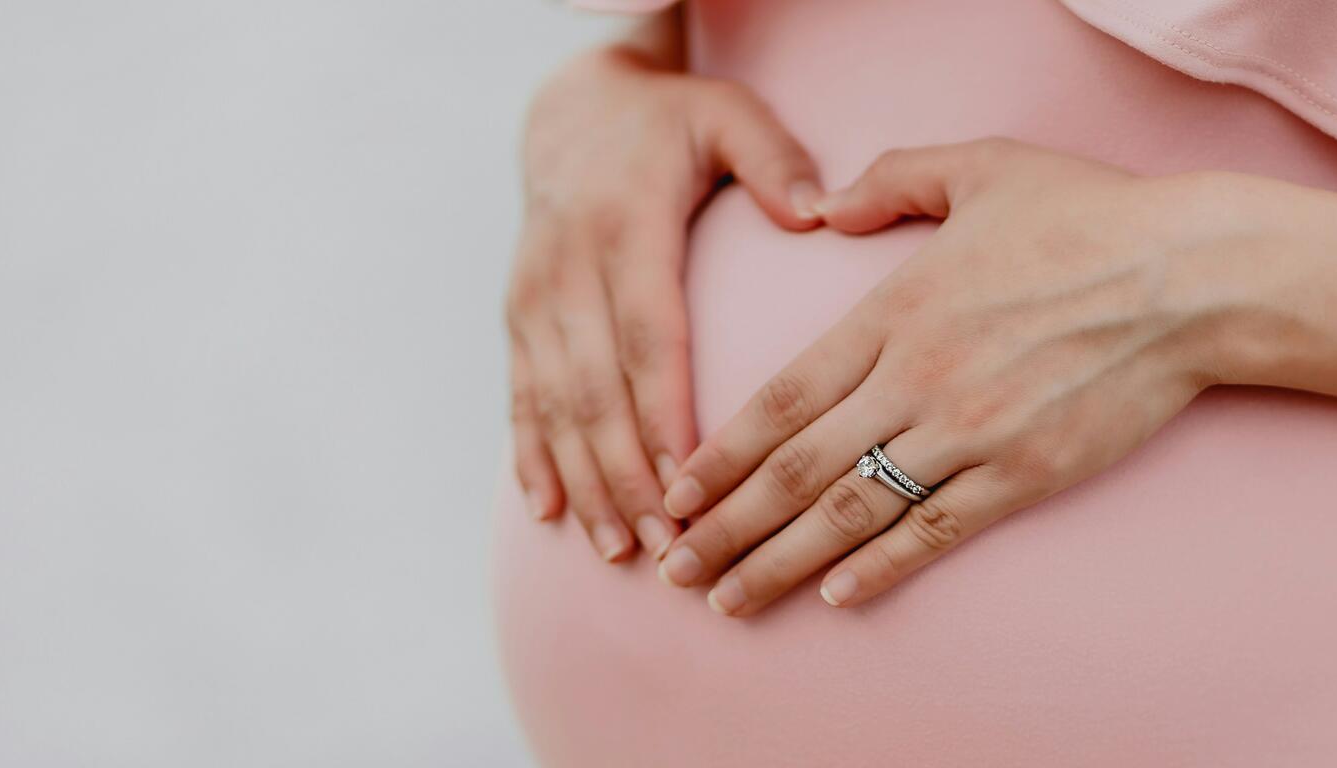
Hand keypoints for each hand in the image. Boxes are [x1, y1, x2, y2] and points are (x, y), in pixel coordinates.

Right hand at [507, 47, 823, 560]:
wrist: (571, 108)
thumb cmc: (670, 122)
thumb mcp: (726, 116)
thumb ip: (774, 160)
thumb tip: (818, 212)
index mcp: (626, 228)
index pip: (647, 336)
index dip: (662, 412)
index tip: (690, 478)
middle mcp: (568, 269)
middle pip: (596, 389)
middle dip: (627, 474)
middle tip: (667, 544)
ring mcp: (534, 298)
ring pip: (553, 405)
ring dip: (584, 481)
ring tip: (619, 548)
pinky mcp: (518, 317)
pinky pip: (520, 396)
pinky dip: (532, 457)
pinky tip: (549, 513)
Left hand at [655, 139, 1265, 613]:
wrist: (1189, 279)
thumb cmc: (1090, 216)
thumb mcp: (983, 167)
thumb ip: (892, 179)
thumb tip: (826, 204)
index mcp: (894, 311)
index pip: (783, 397)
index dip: (722, 453)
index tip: (676, 491)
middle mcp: (917, 380)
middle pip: (798, 469)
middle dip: (727, 526)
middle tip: (675, 568)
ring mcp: (970, 434)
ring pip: (853, 513)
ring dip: (782, 563)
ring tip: (729, 600)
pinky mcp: (1024, 475)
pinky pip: (936, 532)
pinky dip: (882, 568)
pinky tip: (838, 597)